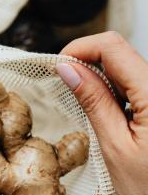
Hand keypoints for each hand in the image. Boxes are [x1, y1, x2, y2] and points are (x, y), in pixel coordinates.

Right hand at [56, 31, 147, 194]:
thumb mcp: (115, 147)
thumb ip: (94, 102)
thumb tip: (69, 69)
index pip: (113, 46)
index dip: (80, 49)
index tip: (57, 67)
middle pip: (121, 54)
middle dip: (87, 64)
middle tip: (62, 88)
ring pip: (128, 70)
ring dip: (100, 81)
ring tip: (81, 107)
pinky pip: (137, 88)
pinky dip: (114, 94)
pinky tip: (103, 115)